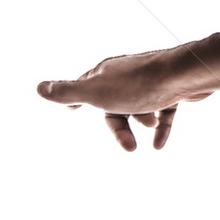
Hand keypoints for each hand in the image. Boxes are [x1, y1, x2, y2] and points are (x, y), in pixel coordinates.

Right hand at [36, 48, 214, 151]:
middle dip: (119, 126)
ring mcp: (149, 81)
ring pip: (139, 107)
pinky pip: (164, 112)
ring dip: (143, 121)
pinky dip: (161, 128)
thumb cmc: (138, 84)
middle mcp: (126, 74)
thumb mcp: (96, 92)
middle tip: (129, 147)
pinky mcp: (171, 89)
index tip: (70, 110)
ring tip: (151, 124)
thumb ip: (68, 92)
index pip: (85, 85)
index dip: (76, 97)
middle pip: (115, 104)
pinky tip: (159, 145)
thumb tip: (38, 88)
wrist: (182, 74)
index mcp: (106, 72)